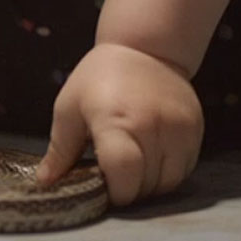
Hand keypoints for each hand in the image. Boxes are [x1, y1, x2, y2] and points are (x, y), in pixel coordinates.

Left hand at [36, 43, 203, 205]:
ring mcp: (179, 128)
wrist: (145, 49)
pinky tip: (150, 159)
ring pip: (169, 182)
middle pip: (146, 184)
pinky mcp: (196, 129)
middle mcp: (152, 125)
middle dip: (128, 191)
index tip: (103, 189)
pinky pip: (185, 169)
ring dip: (149, 185)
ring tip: (132, 168)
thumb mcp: (68, 109)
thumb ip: (60, 150)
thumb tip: (45, 182)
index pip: (123, 172)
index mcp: (115, 120)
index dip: (114, 191)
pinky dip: (167, 173)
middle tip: (114, 176)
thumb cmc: (98, 78)